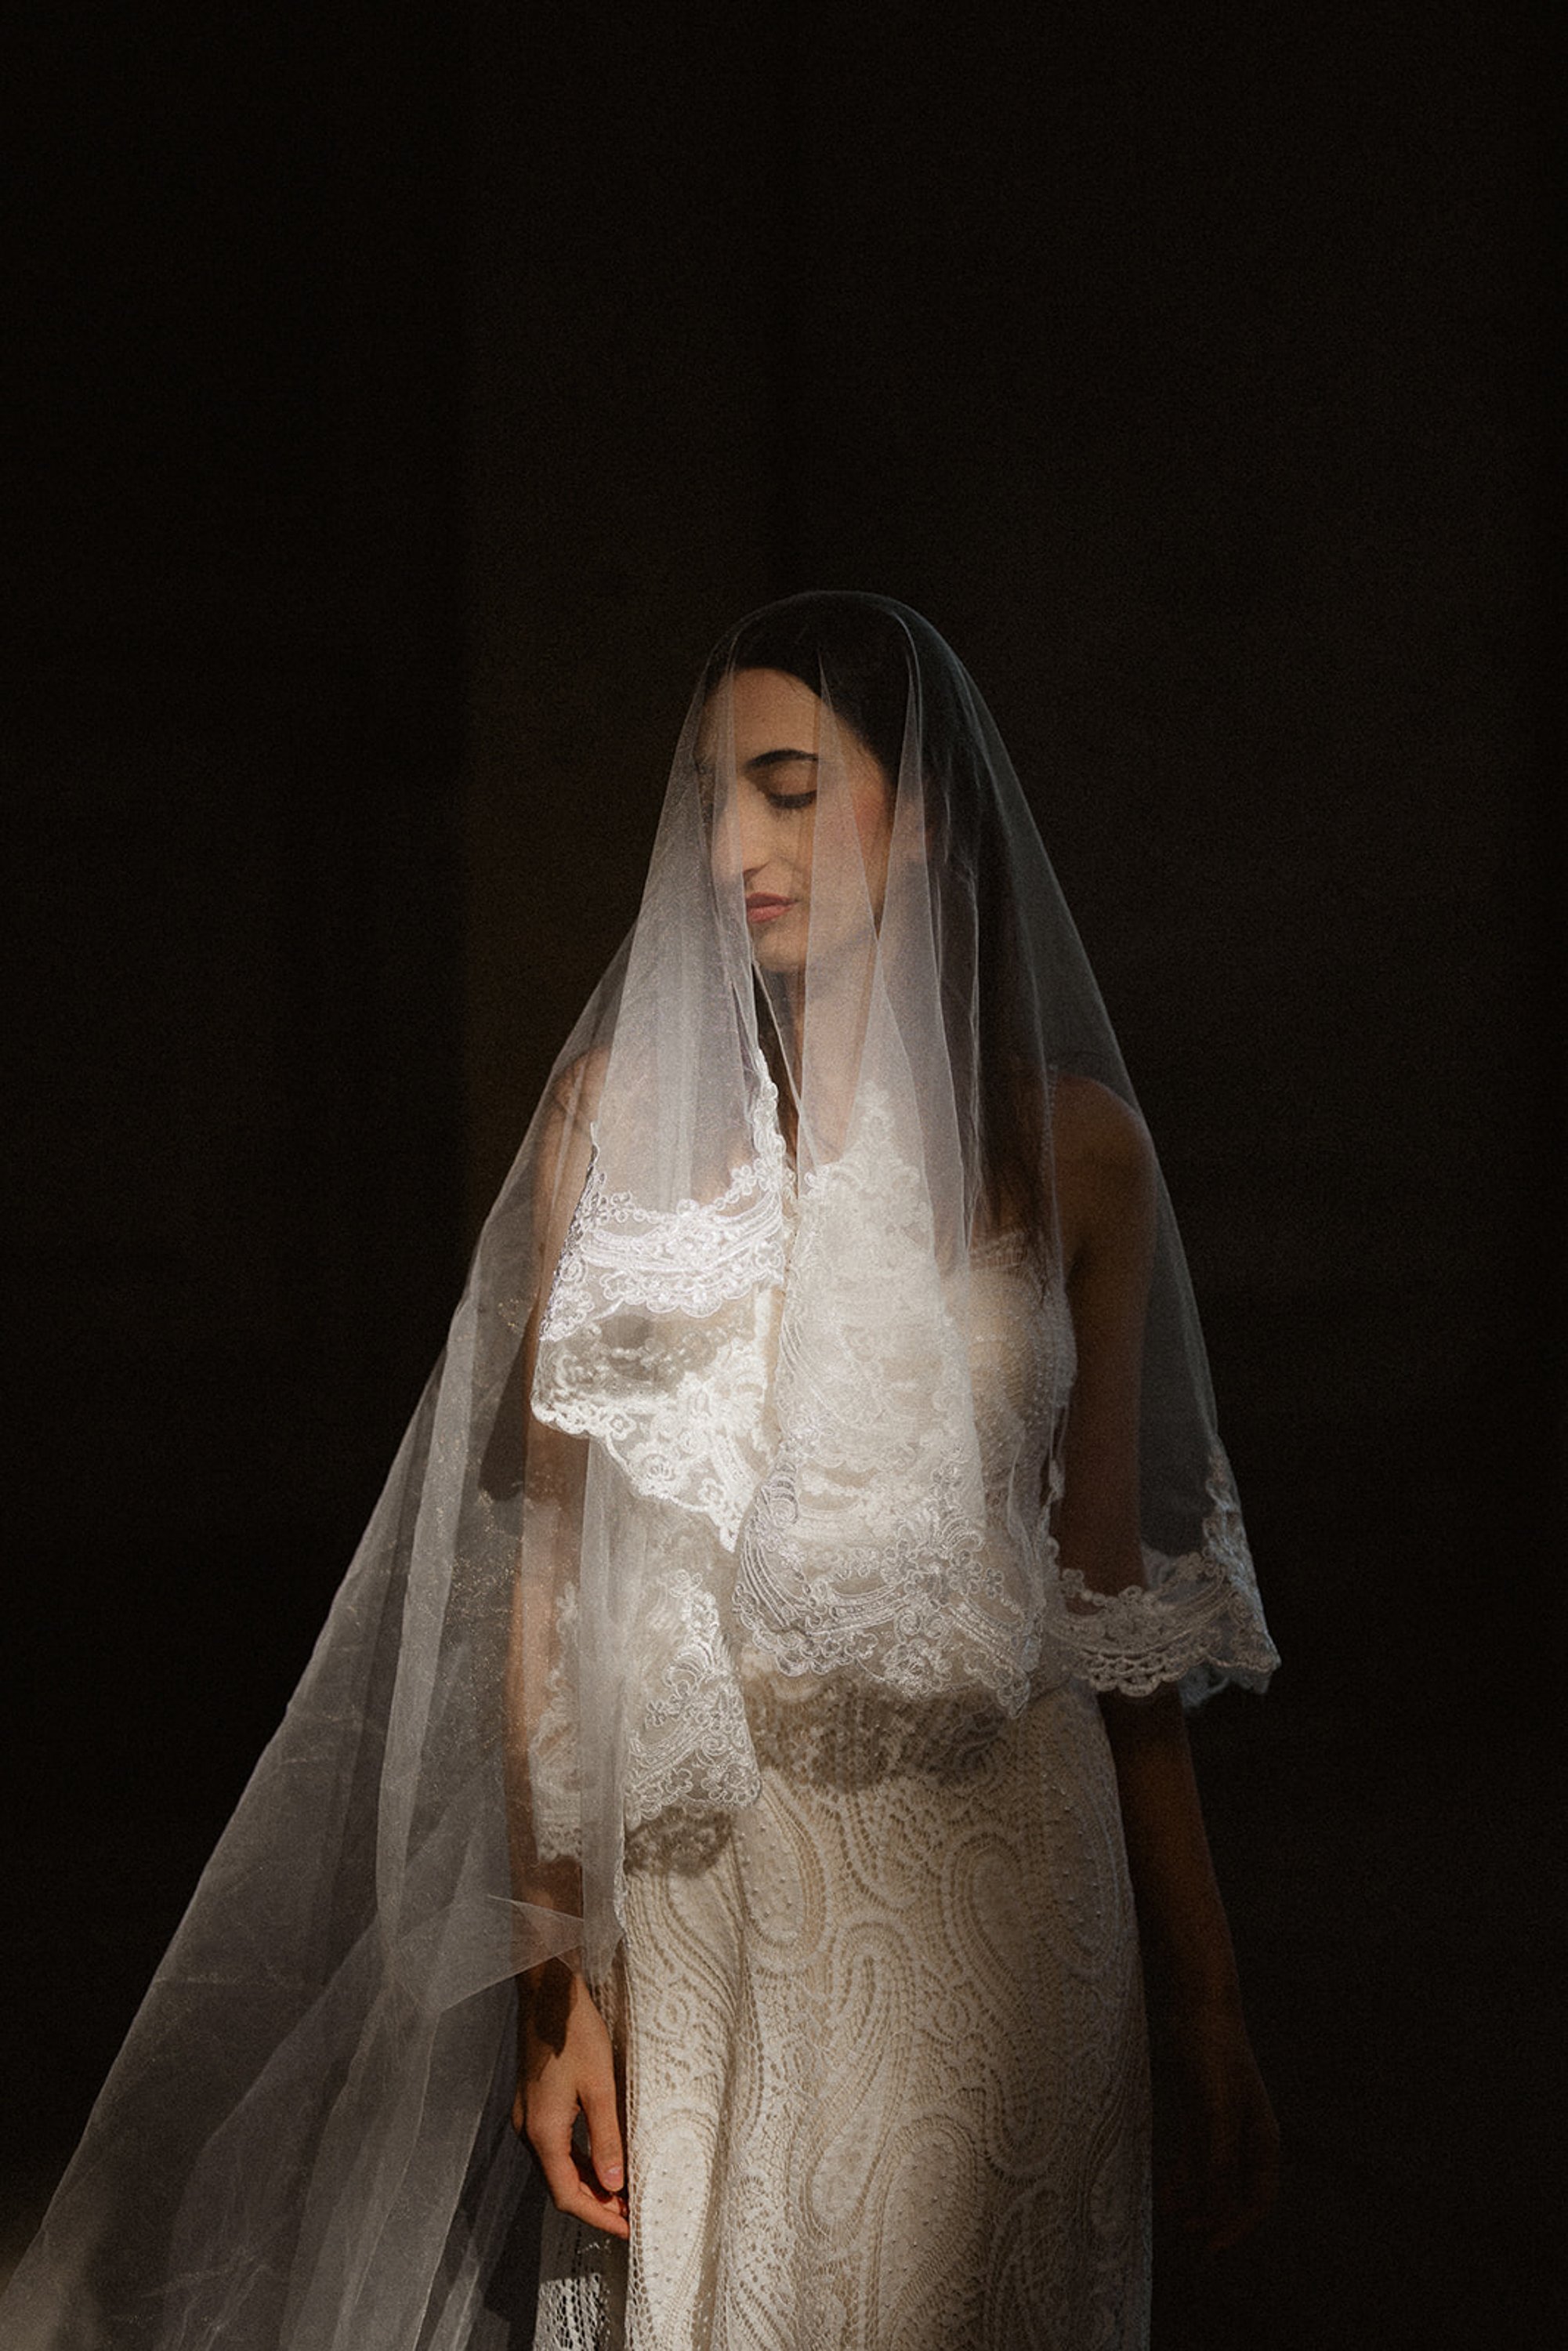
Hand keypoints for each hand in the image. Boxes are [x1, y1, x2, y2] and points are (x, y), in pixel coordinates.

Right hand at [513, 1958, 629, 2240]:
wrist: (548, 1993)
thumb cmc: (575, 2033)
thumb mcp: (600, 2086)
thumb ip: (606, 2138)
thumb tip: (615, 2184)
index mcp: (542, 2131)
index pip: (568, 2195)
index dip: (598, 2216)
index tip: (627, 2228)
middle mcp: (527, 2130)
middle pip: (559, 2185)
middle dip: (595, 2204)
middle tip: (630, 2214)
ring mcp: (526, 2116)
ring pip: (555, 2167)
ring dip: (586, 2184)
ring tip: (621, 2192)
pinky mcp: (531, 2103)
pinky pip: (553, 2147)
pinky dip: (576, 2162)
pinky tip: (599, 2160)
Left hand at [1158, 1995, 1279, 2254]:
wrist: (1198, 2008)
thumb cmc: (1214, 2057)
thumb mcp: (1216, 2112)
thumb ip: (1218, 2159)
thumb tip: (1217, 2207)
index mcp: (1263, 2140)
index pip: (1257, 2199)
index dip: (1236, 2227)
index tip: (1211, 2247)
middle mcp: (1248, 2137)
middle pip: (1235, 2193)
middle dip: (1214, 2217)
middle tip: (1187, 2237)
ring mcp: (1224, 2125)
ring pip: (1214, 2177)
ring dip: (1197, 2199)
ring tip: (1172, 2216)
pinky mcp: (1202, 2111)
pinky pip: (1197, 2156)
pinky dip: (1185, 2175)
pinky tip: (1168, 2187)